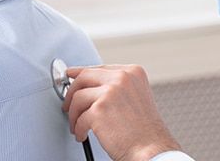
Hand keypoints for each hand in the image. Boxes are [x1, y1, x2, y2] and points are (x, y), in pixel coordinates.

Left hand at [62, 64, 181, 160]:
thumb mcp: (135, 98)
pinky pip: (79, 118)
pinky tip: (83, 135)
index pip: (99, 68)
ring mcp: (110, 92)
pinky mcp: (99, 109)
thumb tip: (89, 85)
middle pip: (84, 77)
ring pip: (77, 98)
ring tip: (78, 127)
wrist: (151, 150)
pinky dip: (78, 129)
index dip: (80, 73)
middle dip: (71, 93)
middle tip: (68, 106)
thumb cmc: (144, 131)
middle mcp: (122, 78)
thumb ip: (115, 87)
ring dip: (74, 115)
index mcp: (132, 73)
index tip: (70, 76)